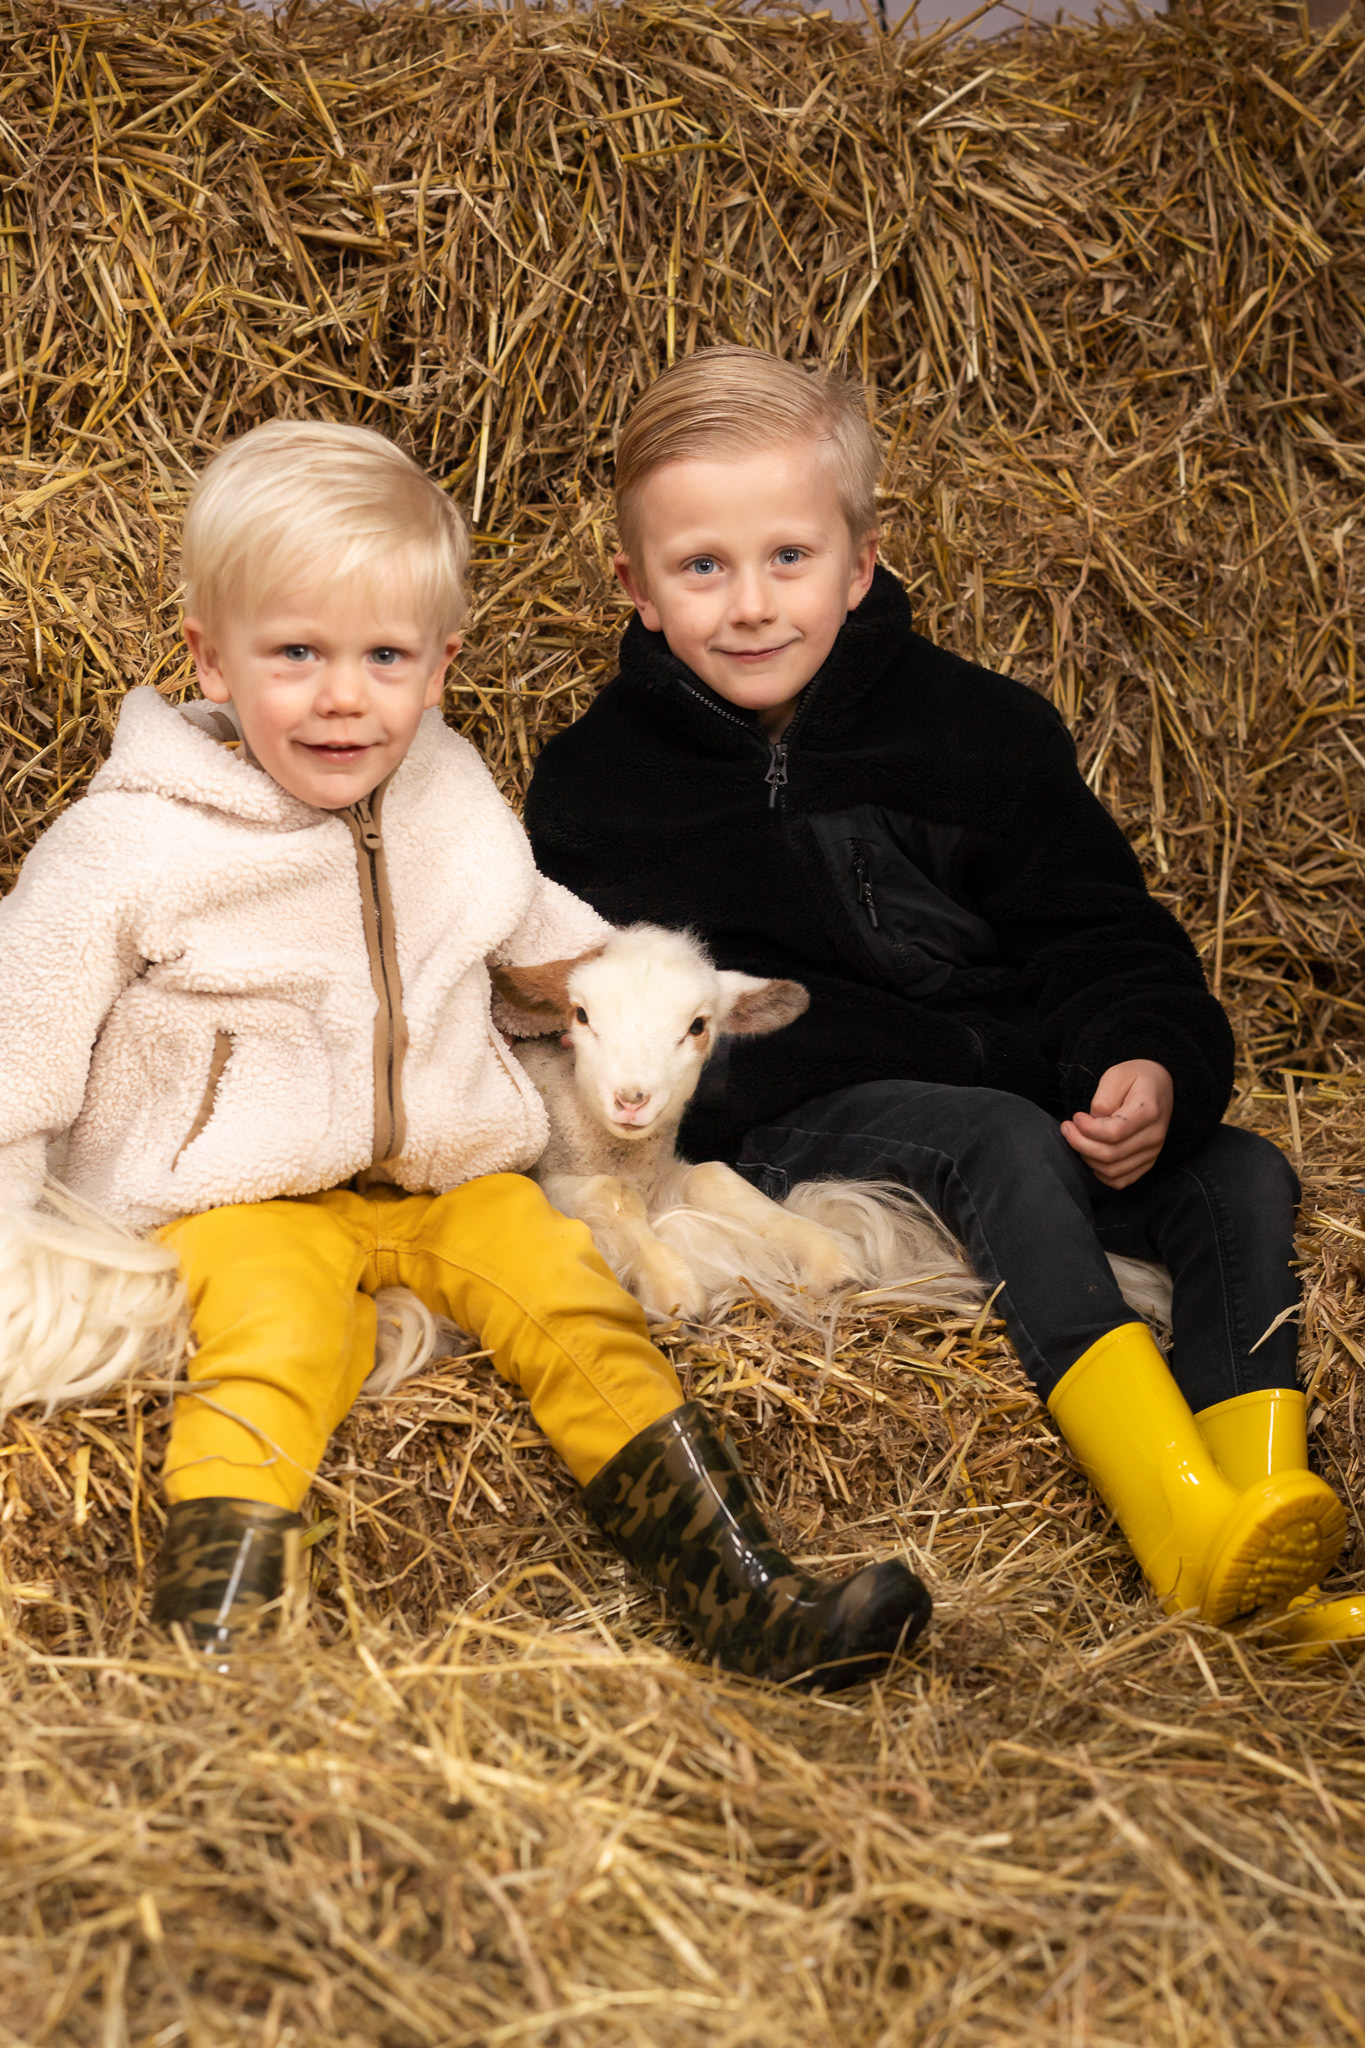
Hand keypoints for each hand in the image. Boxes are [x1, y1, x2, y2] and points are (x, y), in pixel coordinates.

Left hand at [1061, 1059, 1172, 1188]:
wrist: (1158, 1086)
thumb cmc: (1135, 1078)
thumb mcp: (1116, 1076)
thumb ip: (1103, 1100)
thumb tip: (1092, 1124)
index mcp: (1148, 1111)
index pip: (1113, 1133)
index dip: (1088, 1129)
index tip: (1076, 1117)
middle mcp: (1154, 1135)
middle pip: (1110, 1155)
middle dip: (1080, 1144)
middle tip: (1068, 1128)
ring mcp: (1153, 1152)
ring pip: (1113, 1171)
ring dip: (1087, 1158)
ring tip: (1077, 1139)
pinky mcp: (1147, 1162)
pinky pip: (1121, 1180)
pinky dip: (1100, 1173)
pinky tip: (1090, 1154)